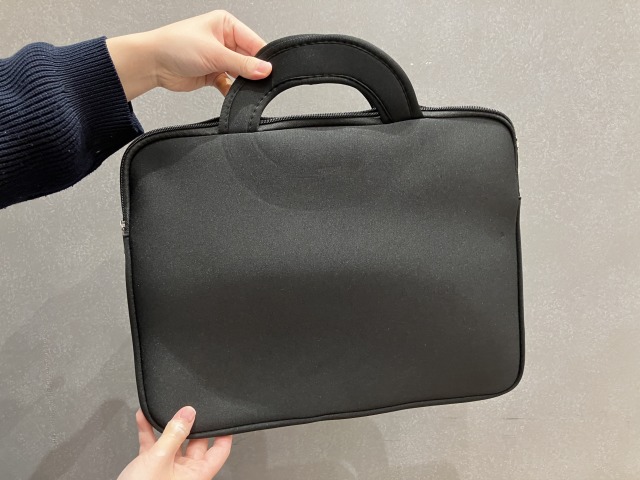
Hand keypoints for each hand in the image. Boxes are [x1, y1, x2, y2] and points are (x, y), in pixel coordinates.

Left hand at [106, 10, 271, 99]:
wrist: (152, 63)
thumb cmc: (174, 46)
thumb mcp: (214, 53)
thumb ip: (242, 64)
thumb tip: (265, 69)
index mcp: (226, 25)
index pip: (254, 42)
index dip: (262, 58)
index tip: (269, 72)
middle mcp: (224, 40)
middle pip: (248, 59)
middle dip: (251, 72)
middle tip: (256, 82)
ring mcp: (219, 58)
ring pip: (240, 73)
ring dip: (241, 82)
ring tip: (241, 87)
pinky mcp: (213, 74)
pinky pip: (230, 84)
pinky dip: (231, 90)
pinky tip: (230, 92)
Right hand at [117, 407, 231, 479]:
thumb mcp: (160, 458)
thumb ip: (174, 434)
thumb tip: (188, 414)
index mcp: (197, 474)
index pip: (220, 451)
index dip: (223, 433)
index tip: (222, 417)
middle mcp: (186, 473)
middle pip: (195, 442)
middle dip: (189, 424)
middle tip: (185, 408)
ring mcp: (169, 470)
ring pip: (173, 442)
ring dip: (165, 426)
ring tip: (163, 409)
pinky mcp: (152, 468)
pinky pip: (154, 446)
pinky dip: (149, 432)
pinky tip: (143, 419)